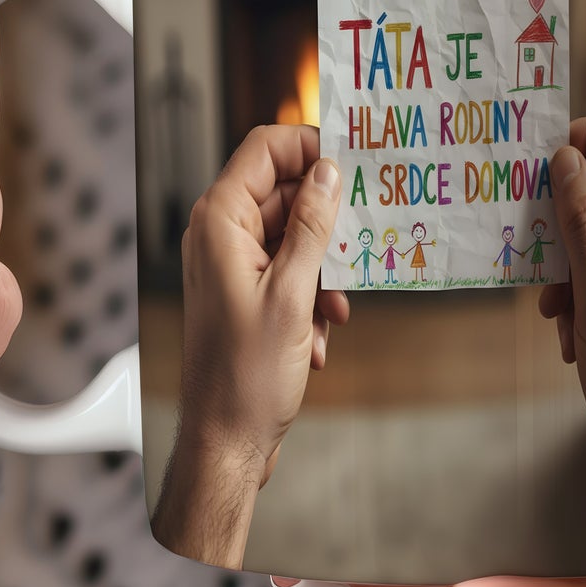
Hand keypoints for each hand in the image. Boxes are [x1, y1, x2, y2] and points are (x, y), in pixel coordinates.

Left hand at [151, 124, 348, 568]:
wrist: (226, 441)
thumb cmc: (248, 375)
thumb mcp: (293, 294)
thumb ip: (311, 226)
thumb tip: (328, 172)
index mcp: (220, 221)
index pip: (265, 148)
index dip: (310, 145)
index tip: (355, 160)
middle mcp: (219, 235)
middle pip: (283, 192)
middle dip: (326, 220)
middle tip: (366, 234)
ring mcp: (230, 265)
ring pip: (293, 237)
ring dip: (323, 268)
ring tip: (333, 309)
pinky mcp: (244, 295)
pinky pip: (288, 272)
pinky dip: (311, 297)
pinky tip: (319, 336)